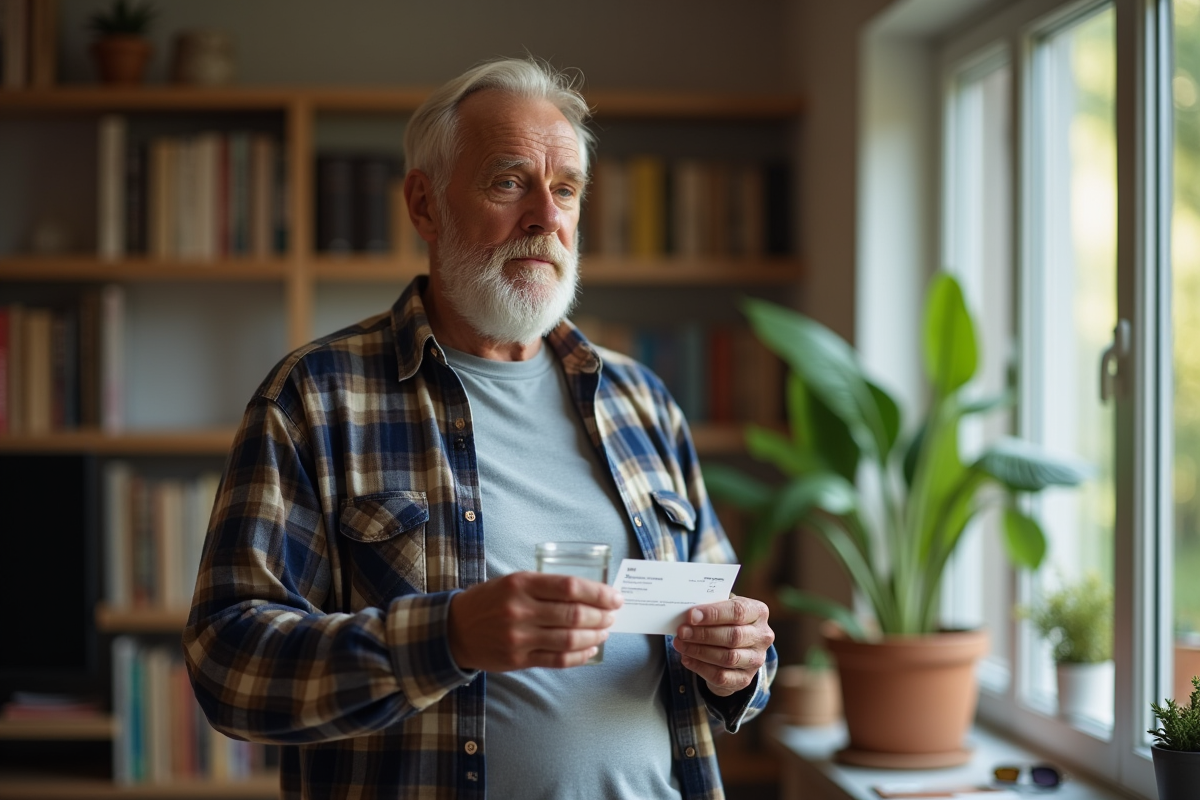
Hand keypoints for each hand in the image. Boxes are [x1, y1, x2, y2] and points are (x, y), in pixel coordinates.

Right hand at [448, 572, 622, 671]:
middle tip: (613, 615)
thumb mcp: (513, 582)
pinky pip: (558, 660)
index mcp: (521, 584)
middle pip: (573, 614)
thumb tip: (589, 594)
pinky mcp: (518, 660)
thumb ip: (546, 586)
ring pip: (569, 639)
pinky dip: (580, 656)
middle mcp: (520, 610)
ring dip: (594, 636)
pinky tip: (590, 650)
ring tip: (605, 631)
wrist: (454, 630)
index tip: (615, 597)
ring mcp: (519, 638)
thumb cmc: (490, 601)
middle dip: (601, 615)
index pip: (569, 587)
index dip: (598, 593)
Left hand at [673, 595, 773, 696]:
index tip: (691, 615)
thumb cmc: (725, 621)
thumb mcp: (723, 609)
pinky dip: (700, 667)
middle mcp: (762, 636)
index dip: (713, 614)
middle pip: (733, 636)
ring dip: (699, 651)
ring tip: (681, 644)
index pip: (738, 611)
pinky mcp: (745, 679)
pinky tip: (686, 658)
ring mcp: (755, 660)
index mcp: (758, 612)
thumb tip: (689, 614)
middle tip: (682, 631)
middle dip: (704, 634)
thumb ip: (710, 608)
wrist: (735, 647)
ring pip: (728, 658)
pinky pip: (721, 676)